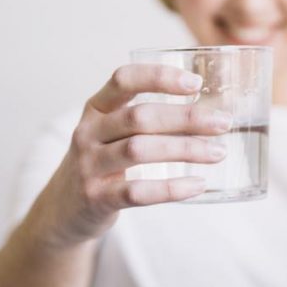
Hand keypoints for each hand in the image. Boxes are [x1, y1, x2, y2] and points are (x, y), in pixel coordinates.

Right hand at [46, 64, 231, 244]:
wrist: (63, 209)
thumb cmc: (102, 163)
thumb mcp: (110, 132)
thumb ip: (145, 119)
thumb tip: (209, 109)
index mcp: (95, 108)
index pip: (123, 80)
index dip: (159, 77)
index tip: (195, 83)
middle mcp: (88, 132)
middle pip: (139, 117)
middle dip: (186, 118)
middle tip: (223, 123)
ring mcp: (89, 166)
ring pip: (140, 151)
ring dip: (185, 150)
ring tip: (218, 152)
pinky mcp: (96, 198)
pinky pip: (138, 192)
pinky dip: (172, 188)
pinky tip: (198, 185)